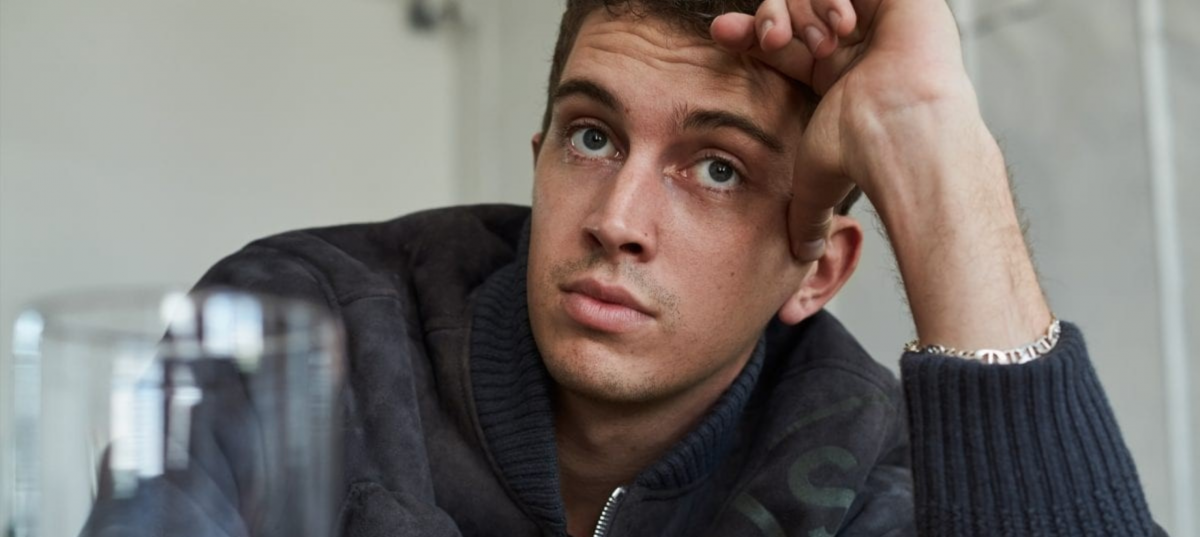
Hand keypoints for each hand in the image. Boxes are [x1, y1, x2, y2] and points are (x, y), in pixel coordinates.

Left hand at [711, 0, 975, 260]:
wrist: (904, 136)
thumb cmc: (864, 155)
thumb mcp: (813, 178)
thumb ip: (804, 212)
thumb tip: (800, 256)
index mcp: (835, 73)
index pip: (780, 39)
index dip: (747, 32)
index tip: (719, 32)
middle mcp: (857, 42)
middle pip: (792, 5)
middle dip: (769, 17)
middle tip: (769, 38)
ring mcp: (881, 15)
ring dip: (799, 7)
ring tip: (809, 40)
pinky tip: (839, 25)